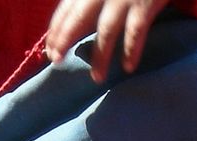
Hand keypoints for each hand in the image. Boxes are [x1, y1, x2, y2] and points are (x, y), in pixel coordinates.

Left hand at [46, 0, 170, 82]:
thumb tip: (73, 26)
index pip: (66, 7)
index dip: (56, 29)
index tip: (50, 49)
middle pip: (79, 18)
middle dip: (65, 41)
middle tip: (57, 61)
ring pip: (106, 31)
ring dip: (100, 56)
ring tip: (97, 78)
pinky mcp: (145, 4)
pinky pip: (135, 32)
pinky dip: (131, 50)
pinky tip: (127, 67)